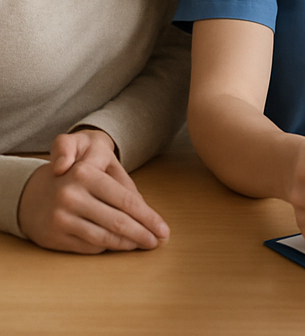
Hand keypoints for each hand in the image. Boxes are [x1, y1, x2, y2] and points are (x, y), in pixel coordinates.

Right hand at [17, 130, 169, 253]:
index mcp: (86, 174)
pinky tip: (119, 246)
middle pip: (118, 221)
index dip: (148, 217)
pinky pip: (88, 246)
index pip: (126, 200)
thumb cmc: (75, 177)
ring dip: (127, 244)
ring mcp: (61, 218)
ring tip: (143, 244)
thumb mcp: (96, 167)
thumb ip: (122, 185)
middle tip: (158, 241)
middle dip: (142, 233)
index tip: (163, 228)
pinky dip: (107, 248)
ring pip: (104, 237)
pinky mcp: (53, 237)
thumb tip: (147, 210)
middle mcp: (71, 196)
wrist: (30, 192)